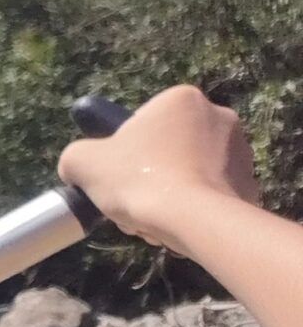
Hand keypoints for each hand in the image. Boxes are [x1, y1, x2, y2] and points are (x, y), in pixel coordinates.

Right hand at [59, 85, 261, 254]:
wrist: (194, 219)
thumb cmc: (140, 179)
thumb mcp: (84, 162)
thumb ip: (76, 156)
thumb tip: (79, 166)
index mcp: (181, 99)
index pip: (142, 123)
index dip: (124, 153)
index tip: (118, 176)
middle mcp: (219, 115)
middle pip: (166, 150)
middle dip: (147, 176)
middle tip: (132, 200)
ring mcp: (240, 150)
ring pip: (186, 174)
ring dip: (166, 195)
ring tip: (152, 220)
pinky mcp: (250, 183)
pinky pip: (208, 195)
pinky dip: (190, 209)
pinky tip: (175, 227)